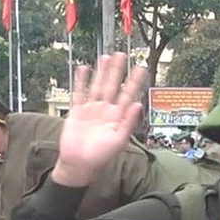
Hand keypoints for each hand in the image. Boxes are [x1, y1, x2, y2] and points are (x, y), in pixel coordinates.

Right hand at [51, 54, 148, 188]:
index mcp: (117, 117)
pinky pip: (79, 93)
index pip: (128, 95)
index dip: (135, 82)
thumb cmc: (100, 156)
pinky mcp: (77, 111)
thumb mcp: (119, 140)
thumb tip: (138, 105)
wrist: (79, 164)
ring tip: (106, 57)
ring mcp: (91, 109)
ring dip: (102, 72)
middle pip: (113, 85)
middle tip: (122, 55)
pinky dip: (81, 81)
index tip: (141, 68)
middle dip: (118, 71)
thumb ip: (129, 122)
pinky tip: (84, 69)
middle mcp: (105, 111)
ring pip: (97, 86)